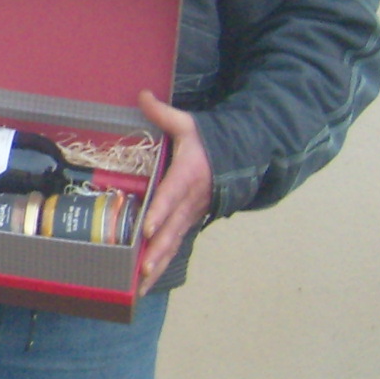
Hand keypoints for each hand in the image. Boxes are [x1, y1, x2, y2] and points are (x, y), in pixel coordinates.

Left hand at [134, 89, 210, 292]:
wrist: (238, 158)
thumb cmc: (207, 142)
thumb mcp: (188, 124)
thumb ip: (163, 113)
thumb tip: (142, 95)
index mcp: (188, 176)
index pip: (172, 195)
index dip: (161, 212)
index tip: (149, 228)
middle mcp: (190, 200)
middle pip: (173, 228)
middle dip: (159, 249)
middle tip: (143, 267)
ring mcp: (191, 215)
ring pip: (174, 242)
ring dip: (158, 263)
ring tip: (141, 283)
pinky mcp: (189, 222)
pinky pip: (175, 245)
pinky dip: (161, 263)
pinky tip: (144, 281)